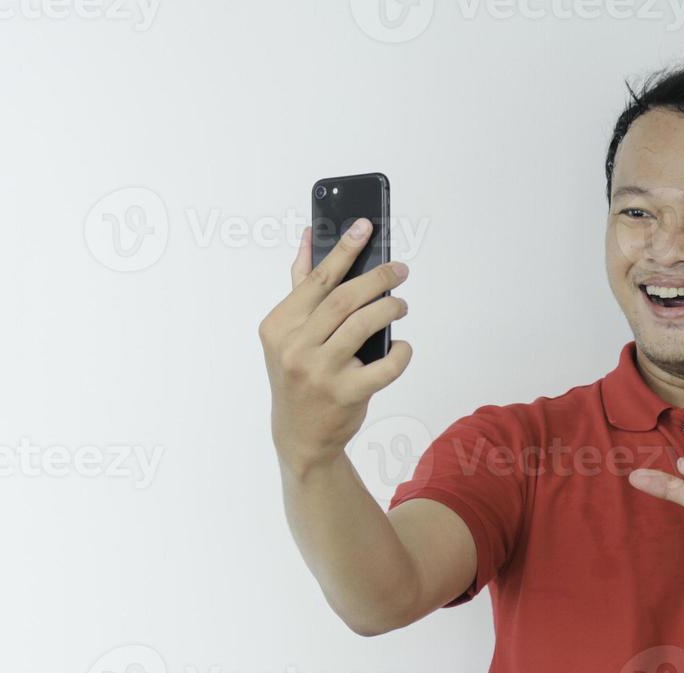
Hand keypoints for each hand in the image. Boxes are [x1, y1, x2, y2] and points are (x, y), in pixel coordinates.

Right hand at [258, 220, 412, 475]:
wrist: (301, 435)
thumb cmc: (299, 375)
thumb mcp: (289, 333)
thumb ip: (300, 286)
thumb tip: (308, 238)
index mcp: (279, 325)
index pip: (316, 279)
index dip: (343, 250)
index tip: (365, 226)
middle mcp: (295, 347)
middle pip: (343, 298)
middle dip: (377, 278)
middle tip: (400, 270)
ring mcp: (319, 372)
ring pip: (362, 325)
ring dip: (389, 308)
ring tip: (401, 304)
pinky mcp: (345, 394)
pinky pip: (384, 367)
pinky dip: (401, 353)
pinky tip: (403, 346)